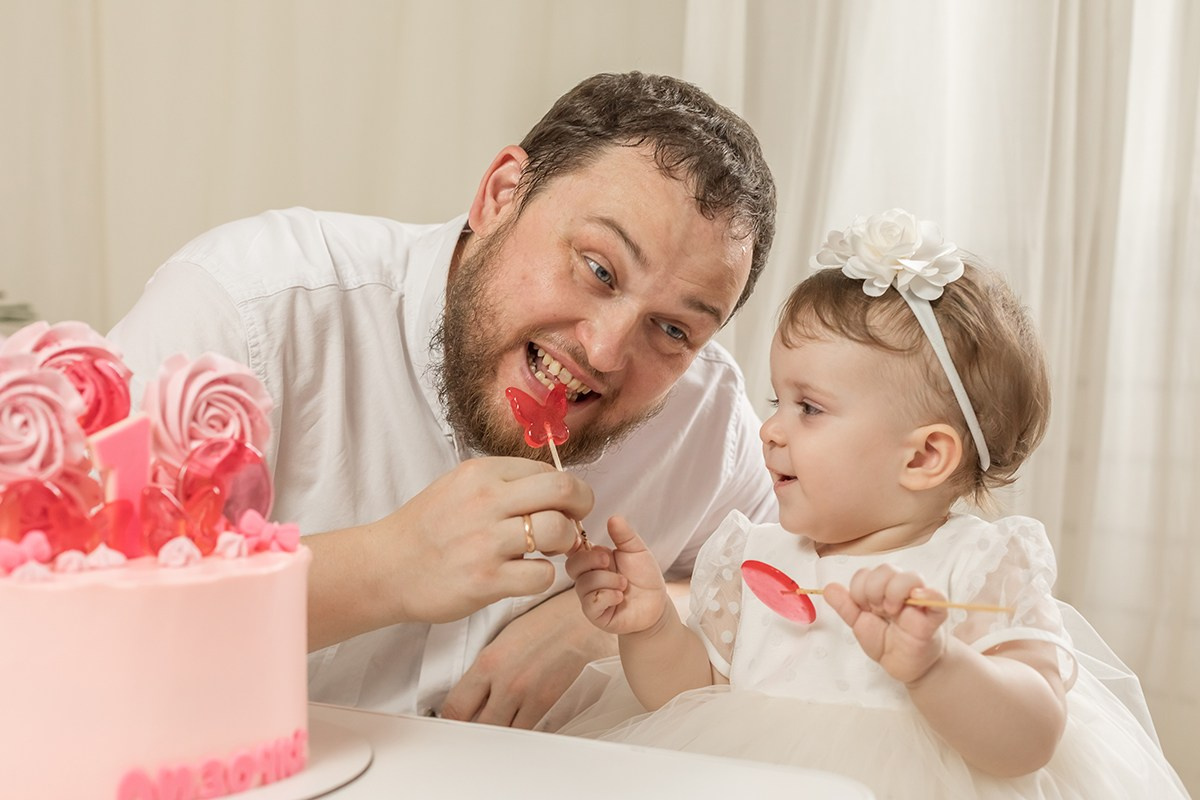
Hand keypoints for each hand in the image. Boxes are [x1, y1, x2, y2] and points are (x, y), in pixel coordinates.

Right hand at [306, 456, 593, 648]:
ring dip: (566, 543)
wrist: (384, 568)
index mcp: (481, 473)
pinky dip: (543, 576)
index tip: (562, 505)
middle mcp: (486, 501)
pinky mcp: (486, 579)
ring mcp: (486, 541)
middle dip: (582, 506)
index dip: (566, 489)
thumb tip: (553, 488)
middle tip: (574, 522)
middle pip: (564, 490)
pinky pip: (542, 574)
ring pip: (559, 531)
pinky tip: (526, 574)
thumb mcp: (459, 486)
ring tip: (550, 551)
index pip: (548, 470)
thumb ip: (502, 483)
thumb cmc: (426, 528)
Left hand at [440, 590, 616, 727]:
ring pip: (503, 733)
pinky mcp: (550, 704)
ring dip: (499, 732)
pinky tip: (522, 722)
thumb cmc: (546, 623)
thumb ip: (485, 668)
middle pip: (476, 726)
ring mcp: (529, 696)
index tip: (452, 721)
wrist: (582, 620)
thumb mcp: (504, 638)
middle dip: (473, 729)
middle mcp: (506, 682)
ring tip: (499, 725)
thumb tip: (472, 694)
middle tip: (475, 726)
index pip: (455, 707)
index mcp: (489, 662)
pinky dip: (522, 731)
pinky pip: (529, 731)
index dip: (450, 720)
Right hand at [567, 515, 668, 635]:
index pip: (573, 549)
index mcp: (594, 559)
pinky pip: (591, 603)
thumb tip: (613, 518)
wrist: (656, 605)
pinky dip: (607, 596)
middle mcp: (588, 577)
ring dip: (606, 580)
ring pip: (583, 584)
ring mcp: (590, 596)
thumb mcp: (637, 551)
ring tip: (624, 584)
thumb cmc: (644, 577)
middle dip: (590, 560)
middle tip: (609, 561)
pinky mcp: (596, 614)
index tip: (581, 540)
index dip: (572, 543)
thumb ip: (624, 536)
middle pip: (572, 565)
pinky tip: (620, 596)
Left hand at [823, 564, 948, 684]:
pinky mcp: (934, 615)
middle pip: (886, 570)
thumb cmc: (887, 643)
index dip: (859, 588)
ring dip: (895, 591)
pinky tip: (917, 598)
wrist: (907, 666)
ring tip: (892, 612)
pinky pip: (938, 597)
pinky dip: (929, 594)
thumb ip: (846, 607)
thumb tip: (828, 588)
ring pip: (911, 577)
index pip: (867, 573)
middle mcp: (899, 591)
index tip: (862, 607)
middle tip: (877, 610)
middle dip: (873, 589)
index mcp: (880, 591)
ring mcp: (919, 600)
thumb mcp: (860, 625)